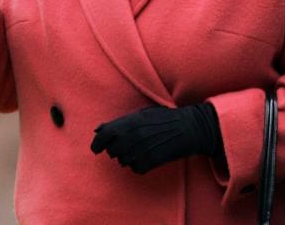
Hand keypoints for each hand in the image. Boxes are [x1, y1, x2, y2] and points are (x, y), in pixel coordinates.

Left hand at [90, 103, 222, 174]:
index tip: (95, 149)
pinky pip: (136, 169)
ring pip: (123, 161)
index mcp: (131, 121)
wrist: (189, 128)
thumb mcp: (142, 114)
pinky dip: (140, 166)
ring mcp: (142, 148)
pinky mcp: (152, 161)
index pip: (104, 135)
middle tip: (127, 146)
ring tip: (141, 150)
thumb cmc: (165, 119)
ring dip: (128, 158)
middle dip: (116, 150)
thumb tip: (98, 129)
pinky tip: (148, 158)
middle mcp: (134, 135)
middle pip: (113, 151)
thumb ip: (120, 122)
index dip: (97, 143)